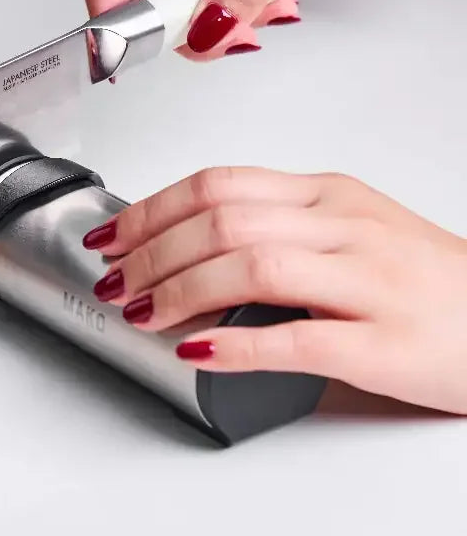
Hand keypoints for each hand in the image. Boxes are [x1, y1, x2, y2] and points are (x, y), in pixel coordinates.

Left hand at [81, 168, 466, 414]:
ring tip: (141, 313)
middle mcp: (344, 228)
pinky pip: (295, 338)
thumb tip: (189, 243)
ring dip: (178, 290)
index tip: (112, 235)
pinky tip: (196, 351)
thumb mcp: (351, 230)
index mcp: (328, 196)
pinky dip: (235, 344)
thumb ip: (279, 226)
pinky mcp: (382, 343)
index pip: (220, 184)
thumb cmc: (424, 281)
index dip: (152, 209)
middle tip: (114, 282)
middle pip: (223, 221)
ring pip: (252, 267)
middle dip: (151, 252)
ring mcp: (366, 283)